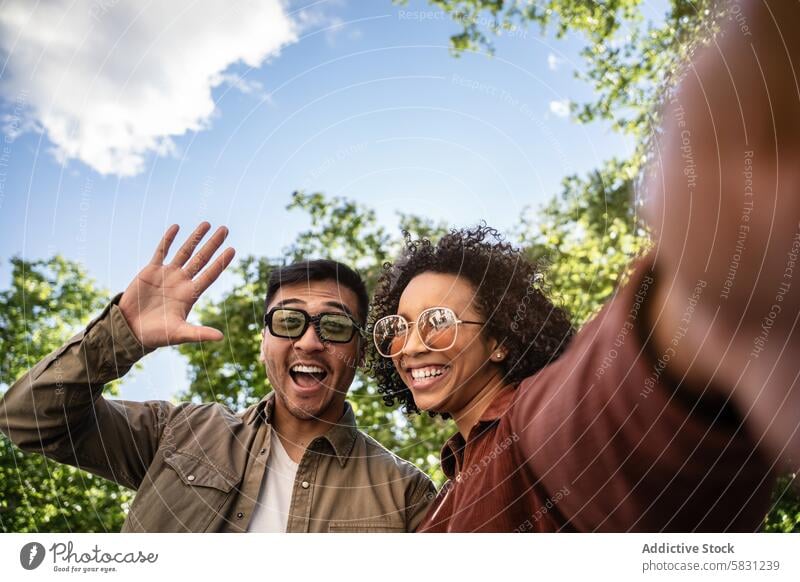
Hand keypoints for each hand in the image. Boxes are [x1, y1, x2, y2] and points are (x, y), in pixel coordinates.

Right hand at [117, 222, 235, 347]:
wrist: (130, 329)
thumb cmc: (156, 335)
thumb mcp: (179, 334)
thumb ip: (199, 333)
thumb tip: (221, 338)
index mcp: (190, 294)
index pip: (210, 274)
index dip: (221, 262)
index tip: (232, 249)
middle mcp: (182, 282)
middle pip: (201, 259)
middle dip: (213, 244)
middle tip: (225, 229)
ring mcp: (167, 274)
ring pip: (185, 252)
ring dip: (195, 238)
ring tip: (207, 223)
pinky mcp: (151, 271)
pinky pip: (161, 251)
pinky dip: (168, 240)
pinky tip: (176, 227)